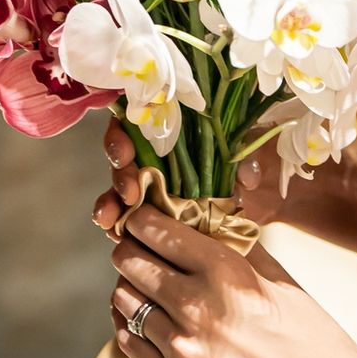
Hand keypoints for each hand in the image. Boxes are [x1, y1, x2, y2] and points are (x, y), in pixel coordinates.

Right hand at [93, 118, 286, 237]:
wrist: (239, 223)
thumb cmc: (237, 179)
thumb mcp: (246, 165)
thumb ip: (246, 164)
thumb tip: (246, 177)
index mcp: (169, 138)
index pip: (136, 126)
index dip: (122, 136)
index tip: (126, 153)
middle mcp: (151, 160)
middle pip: (121, 159)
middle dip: (120, 174)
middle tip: (130, 192)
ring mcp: (142, 190)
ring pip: (115, 190)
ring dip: (110, 202)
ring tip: (112, 218)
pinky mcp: (139, 219)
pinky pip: (120, 218)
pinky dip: (114, 222)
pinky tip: (113, 231)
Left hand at [108, 202, 356, 357]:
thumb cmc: (311, 336)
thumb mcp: (278, 277)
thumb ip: (235, 245)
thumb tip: (200, 219)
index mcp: (225, 272)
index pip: (156, 230)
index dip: (143, 219)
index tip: (143, 218)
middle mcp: (196, 308)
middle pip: (129, 262)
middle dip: (131, 249)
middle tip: (140, 249)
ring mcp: (181, 350)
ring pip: (124, 300)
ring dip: (130, 287)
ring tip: (147, 286)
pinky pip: (129, 342)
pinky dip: (132, 325)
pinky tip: (149, 319)